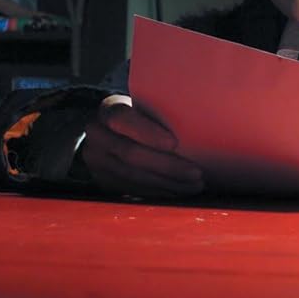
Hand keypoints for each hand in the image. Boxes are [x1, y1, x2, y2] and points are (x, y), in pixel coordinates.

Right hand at [81, 94, 203, 197]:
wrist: (108, 132)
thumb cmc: (139, 116)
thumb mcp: (143, 105)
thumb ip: (161, 110)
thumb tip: (202, 116)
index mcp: (107, 110)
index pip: (122, 119)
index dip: (147, 132)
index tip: (175, 143)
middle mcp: (96, 136)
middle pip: (130, 154)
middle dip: (167, 166)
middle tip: (196, 173)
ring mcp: (97, 162)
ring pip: (133, 176)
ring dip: (167, 183)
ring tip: (194, 185)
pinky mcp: (103, 181)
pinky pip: (133, 189)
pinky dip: (158, 192)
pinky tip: (178, 191)